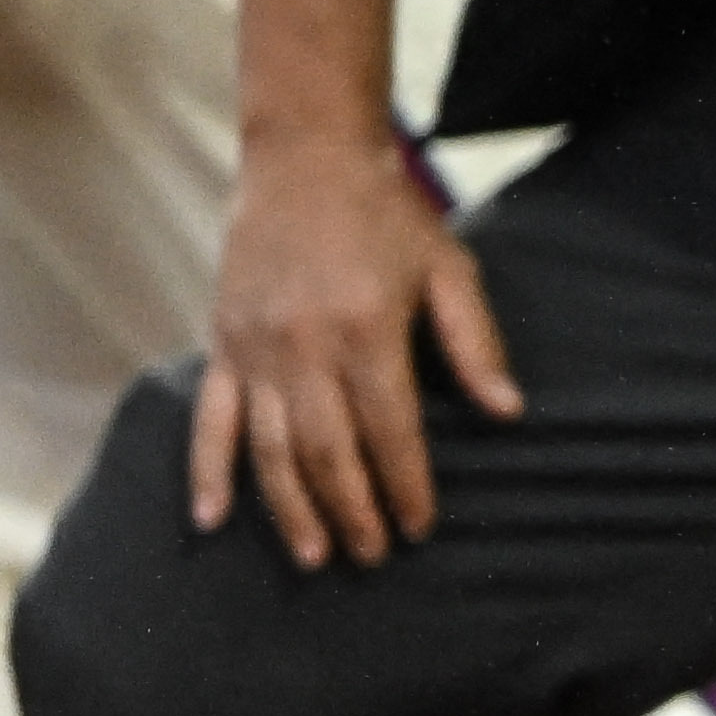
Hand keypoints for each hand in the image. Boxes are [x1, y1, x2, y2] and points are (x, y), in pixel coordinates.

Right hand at [191, 122, 515, 567]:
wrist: (305, 158)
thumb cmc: (388, 213)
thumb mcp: (450, 267)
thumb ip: (476, 343)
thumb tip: (509, 411)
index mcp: (367, 332)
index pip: (390, 431)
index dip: (407, 485)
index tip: (422, 526)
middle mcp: (304, 349)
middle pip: (328, 452)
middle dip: (354, 511)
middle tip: (375, 557)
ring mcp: (255, 350)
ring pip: (270, 448)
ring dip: (292, 508)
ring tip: (316, 556)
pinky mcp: (221, 343)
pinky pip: (209, 419)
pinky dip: (206, 472)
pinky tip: (212, 519)